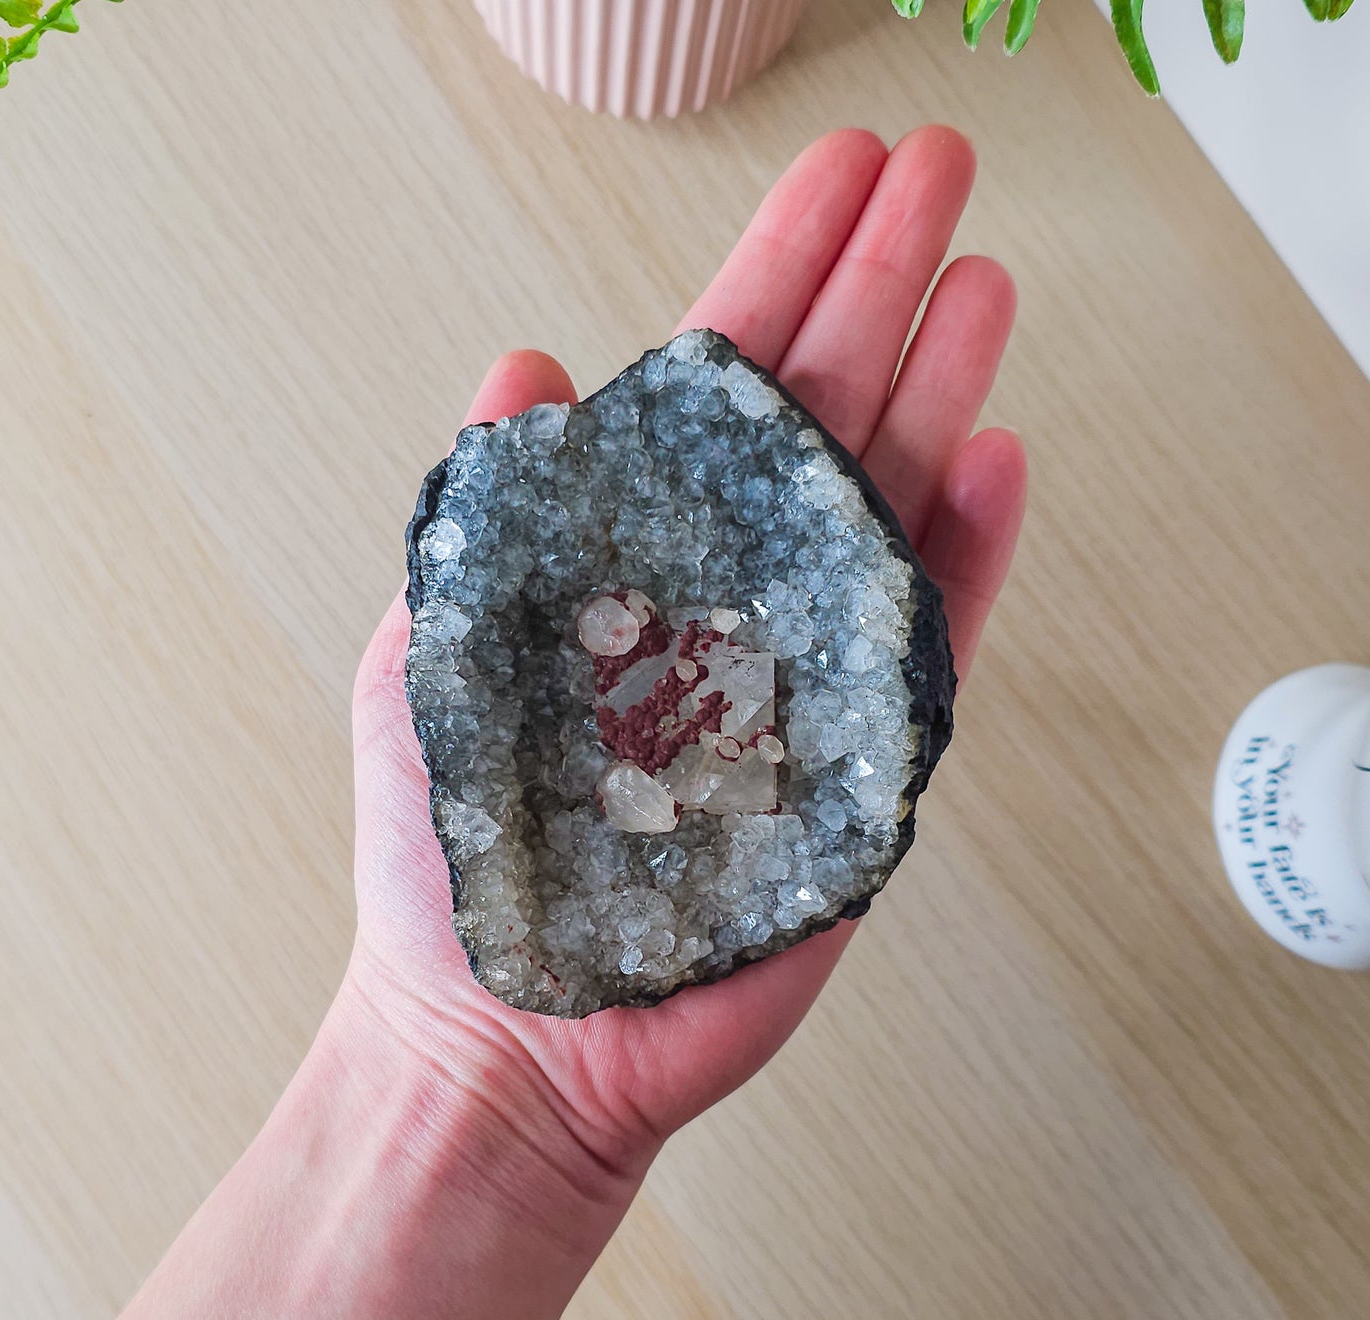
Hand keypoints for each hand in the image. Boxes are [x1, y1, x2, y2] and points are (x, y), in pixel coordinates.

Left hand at [348, 126, 1024, 1185]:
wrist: (505, 1041)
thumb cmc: (456, 864)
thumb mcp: (428, 659)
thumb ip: (488, 519)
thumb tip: (524, 369)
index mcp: (627, 567)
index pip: (711, 398)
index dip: (773, 277)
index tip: (832, 179)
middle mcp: (724, 609)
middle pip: (815, 428)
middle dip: (876, 293)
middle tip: (938, 176)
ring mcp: (799, 688)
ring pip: (883, 517)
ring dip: (935, 396)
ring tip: (981, 285)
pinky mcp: (855, 779)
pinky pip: (923, 655)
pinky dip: (963, 560)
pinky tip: (992, 459)